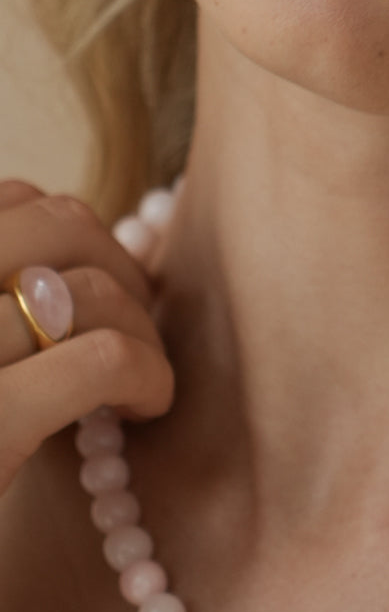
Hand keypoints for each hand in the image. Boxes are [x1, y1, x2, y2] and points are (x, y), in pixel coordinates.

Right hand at [0, 180, 173, 495]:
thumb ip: (15, 307)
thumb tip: (112, 257)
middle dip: (122, 268)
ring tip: (142, 383)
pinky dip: (150, 374)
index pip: (14, 203)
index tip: (105, 293)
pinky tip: (147, 407)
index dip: (81, 239)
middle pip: (58, 223)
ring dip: (146, 329)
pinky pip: (104, 358)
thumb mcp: (1, 359)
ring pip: (88, 290)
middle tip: (137, 331)